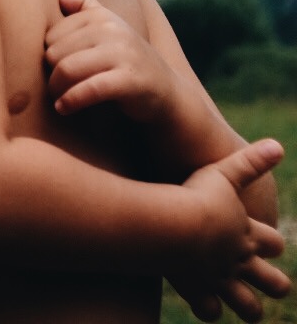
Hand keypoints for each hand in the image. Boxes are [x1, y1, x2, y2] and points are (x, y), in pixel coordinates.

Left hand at [44, 0, 176, 120]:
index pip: (51, 34)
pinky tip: (63, 108)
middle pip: (55, 52)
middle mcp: (113, 29)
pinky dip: (70, 101)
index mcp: (101, 16)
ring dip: (56, 89)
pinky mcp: (130, 80)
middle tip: (54, 87)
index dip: (47, 54)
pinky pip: (89, 89)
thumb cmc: (126, 60)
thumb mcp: (110, 28)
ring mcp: (124, 54)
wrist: (167, 91)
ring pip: (67, 69)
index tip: (52, 68)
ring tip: (57, 97)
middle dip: (49, 73)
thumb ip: (85, 8)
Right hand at [166, 140, 287, 320]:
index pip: (273, 242)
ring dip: (250, 308)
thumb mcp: (224, 172)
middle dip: (275, 284)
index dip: (272, 243)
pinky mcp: (198, 289)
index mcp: (248, 233)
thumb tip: (278, 144)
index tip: (268, 242)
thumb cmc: (196, 195)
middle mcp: (239, 260)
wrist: (173, 224)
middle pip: (273, 282)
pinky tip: (206, 306)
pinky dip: (210, 309)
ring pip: (248, 306)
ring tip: (250, 310)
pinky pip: (210, 309)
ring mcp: (221, 278)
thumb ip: (250, 161)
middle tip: (274, 285)